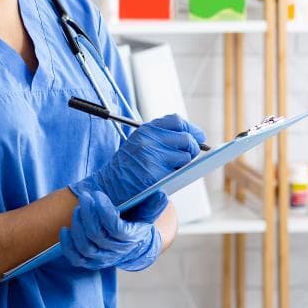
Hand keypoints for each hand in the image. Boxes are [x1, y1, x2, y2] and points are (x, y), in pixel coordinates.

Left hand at [60, 191, 161, 271]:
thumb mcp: (149, 211)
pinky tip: (65, 229)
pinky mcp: (90, 262)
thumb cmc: (138, 221)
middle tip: (85, 196)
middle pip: (98, 236)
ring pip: (86, 248)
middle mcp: (117, 252)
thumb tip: (160, 195)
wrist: (133, 244)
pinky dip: (67, 245)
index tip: (98, 194)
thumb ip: (153, 204)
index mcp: (132, 238)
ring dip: (78, 226)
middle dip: (88, 214)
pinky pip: (75, 258)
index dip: (105, 212)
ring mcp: (102, 258)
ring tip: (77, 208)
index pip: (116, 229)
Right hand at [71, 114, 204, 206]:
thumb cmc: (128, 167)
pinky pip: (178, 172)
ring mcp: (152, 156)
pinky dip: (177, 176)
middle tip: (188, 158)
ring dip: (185, 165)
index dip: (191, 129)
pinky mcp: (155, 174)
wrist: (108, 186)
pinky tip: (167, 178)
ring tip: (173, 170)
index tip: (198, 137)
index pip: (177, 121)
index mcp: (146, 130)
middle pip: (186, 138)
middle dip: (192, 149)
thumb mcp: (141, 144)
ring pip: (186, 156)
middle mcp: (149, 139)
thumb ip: (162, 138)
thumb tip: (195, 138)